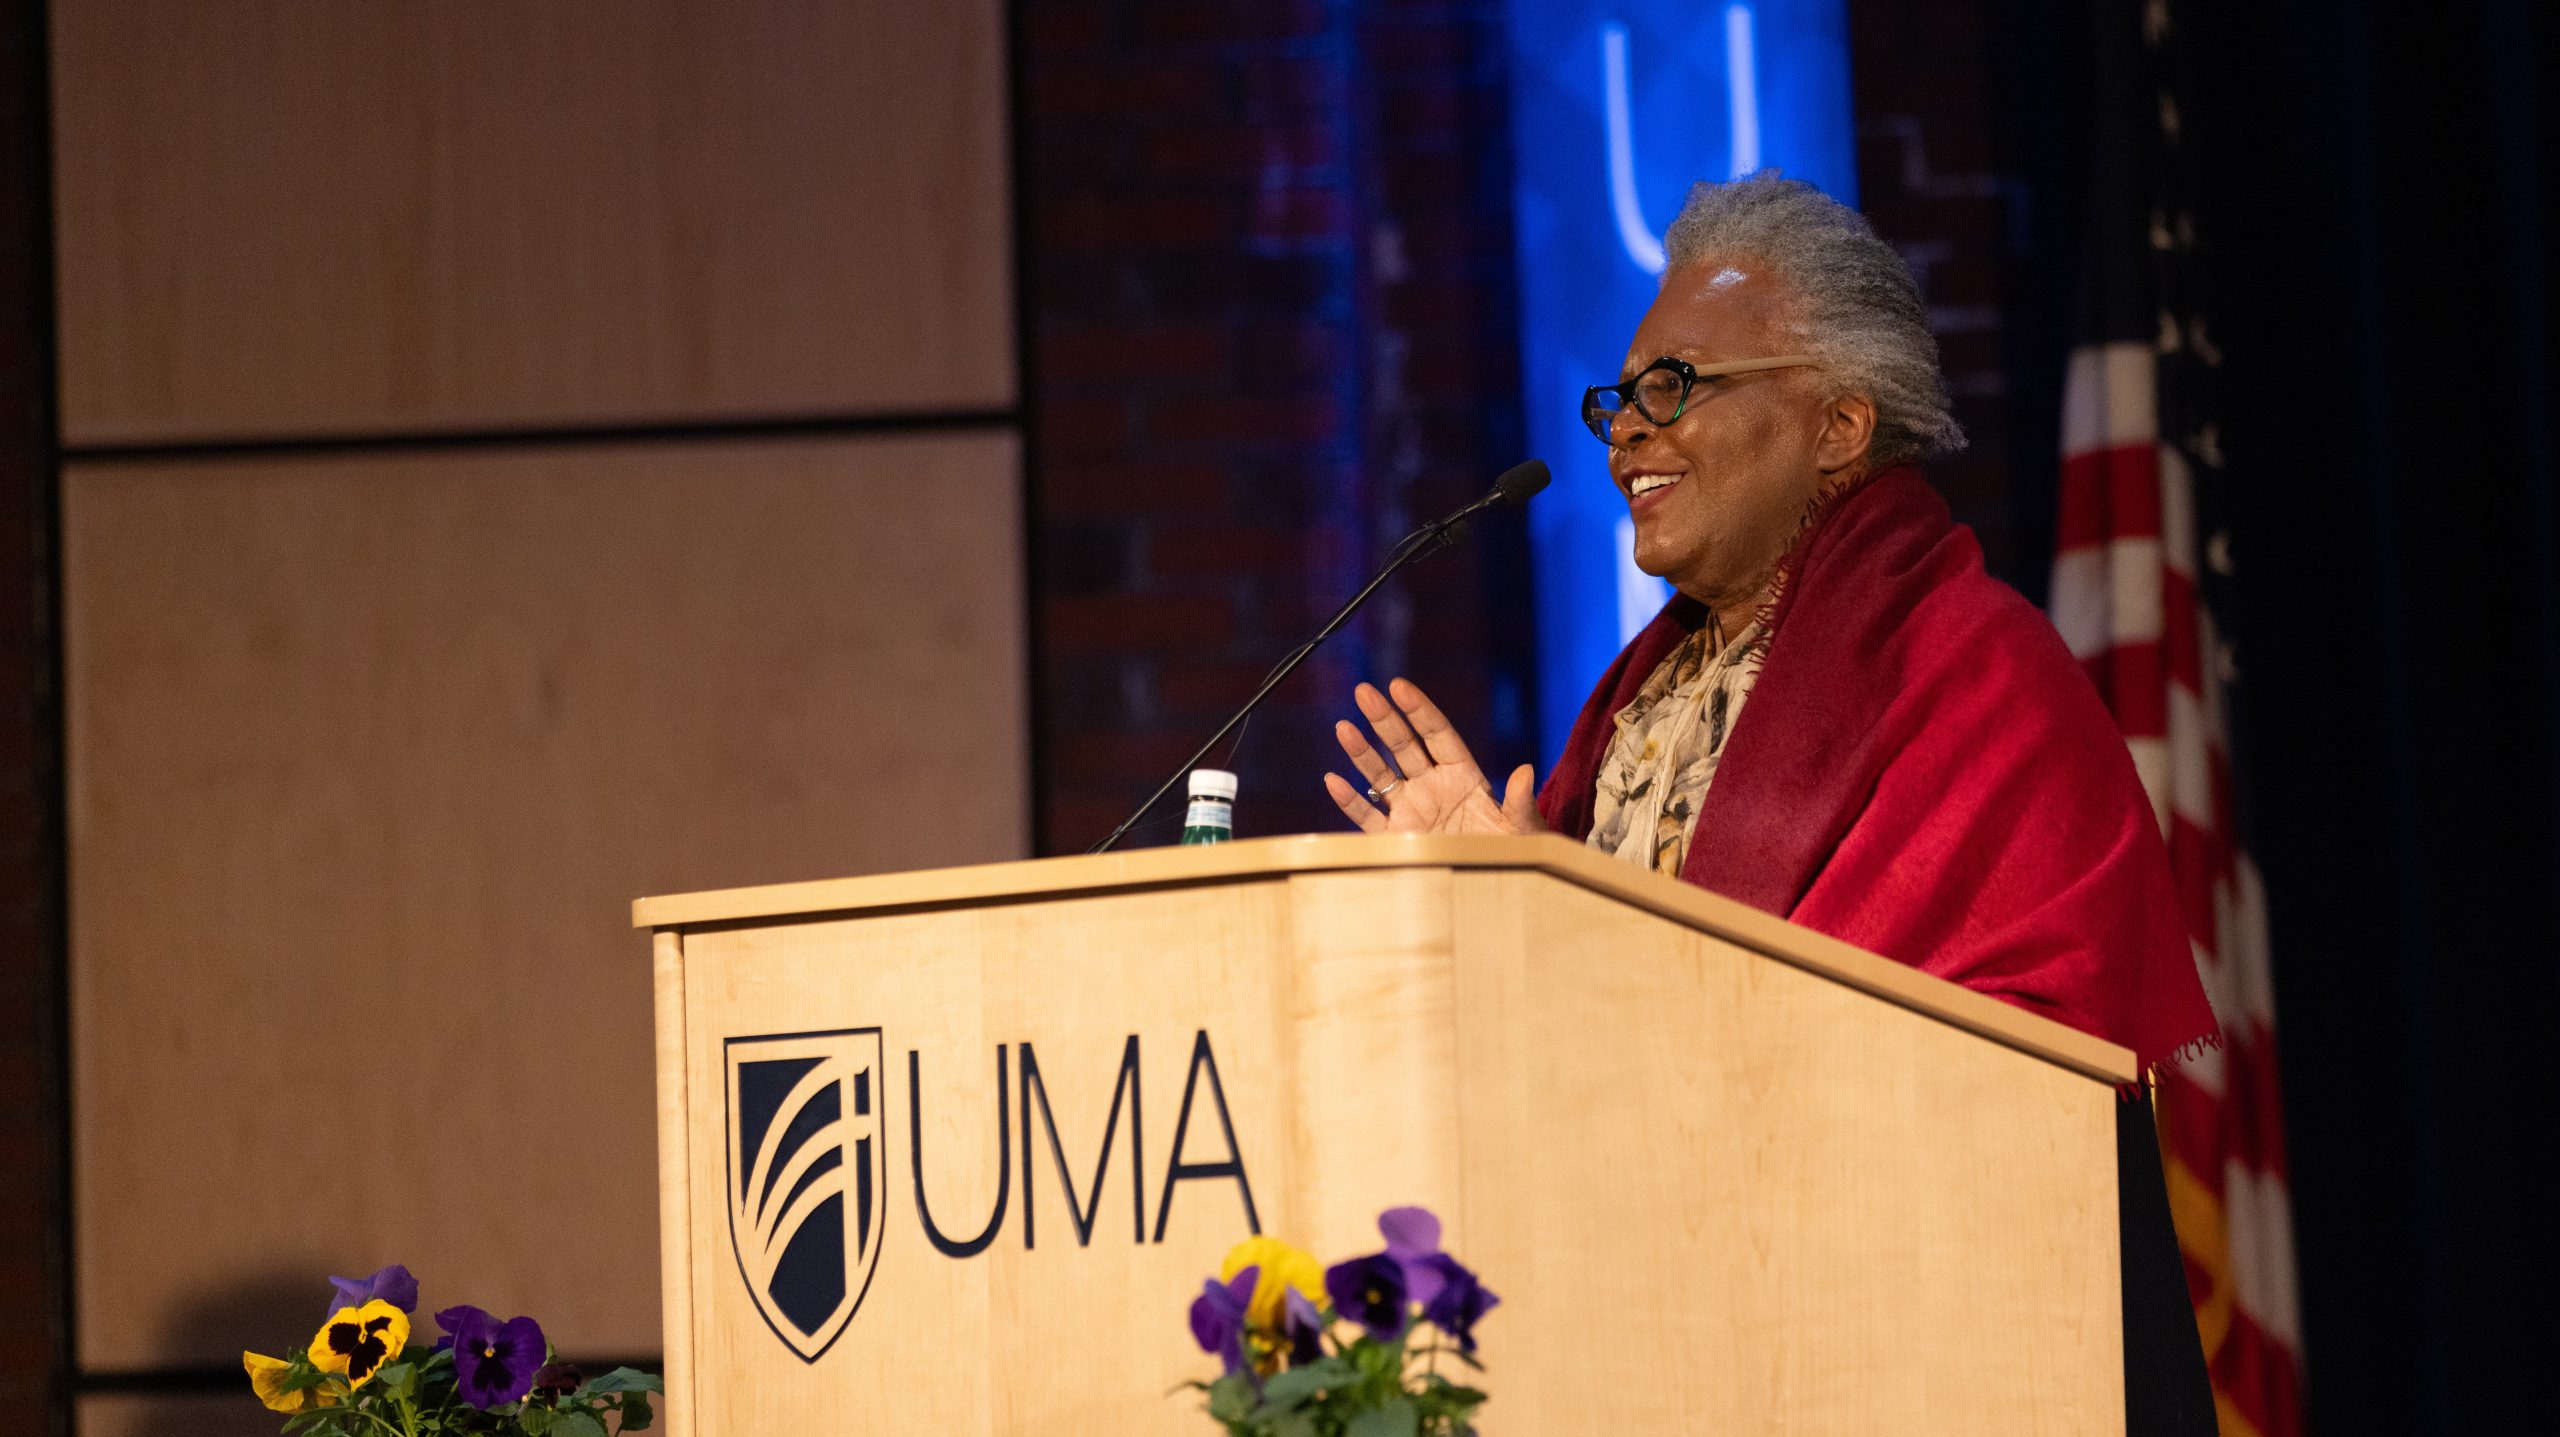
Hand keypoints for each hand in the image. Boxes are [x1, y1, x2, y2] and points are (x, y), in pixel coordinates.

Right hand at [1324, 677, 1541, 835]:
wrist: (1494, 888)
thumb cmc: (1514, 854)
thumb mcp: (1524, 829)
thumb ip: (1520, 802)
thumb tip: (1525, 771)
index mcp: (1463, 776)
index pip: (1438, 734)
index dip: (1419, 710)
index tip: (1399, 687)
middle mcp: (1432, 786)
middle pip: (1404, 746)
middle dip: (1383, 719)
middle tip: (1364, 691)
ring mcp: (1412, 810)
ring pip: (1381, 775)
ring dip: (1362, 753)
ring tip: (1343, 728)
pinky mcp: (1397, 838)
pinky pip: (1368, 817)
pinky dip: (1350, 801)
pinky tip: (1333, 781)